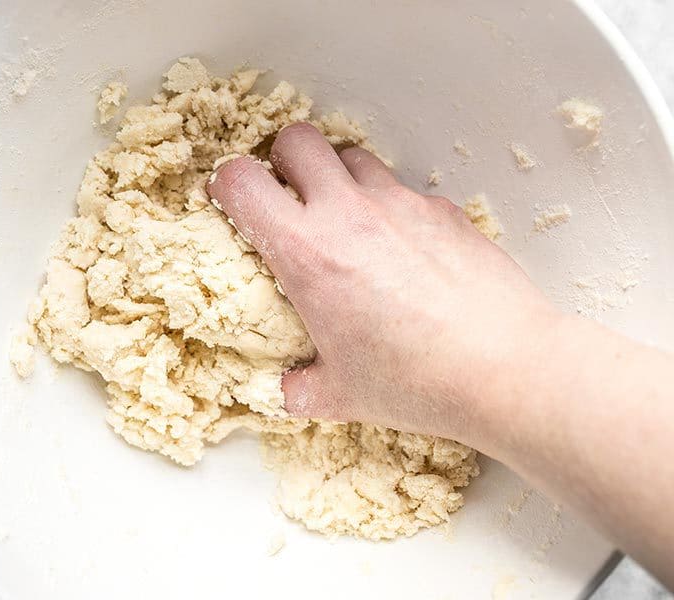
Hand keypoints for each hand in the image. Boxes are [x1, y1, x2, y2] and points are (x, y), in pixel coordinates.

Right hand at [207, 123, 557, 444]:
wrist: (505, 370)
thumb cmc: (418, 383)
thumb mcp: (340, 395)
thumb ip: (301, 388)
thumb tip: (288, 390)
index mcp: (308, 253)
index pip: (242, 181)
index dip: (227, 185)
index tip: (232, 203)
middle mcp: (351, 214)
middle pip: (298, 140)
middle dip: (283, 161)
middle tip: (289, 199)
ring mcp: (402, 205)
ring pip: (352, 157)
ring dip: (337, 179)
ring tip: (346, 223)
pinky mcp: (444, 210)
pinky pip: (402, 190)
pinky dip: (389, 208)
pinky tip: (403, 252)